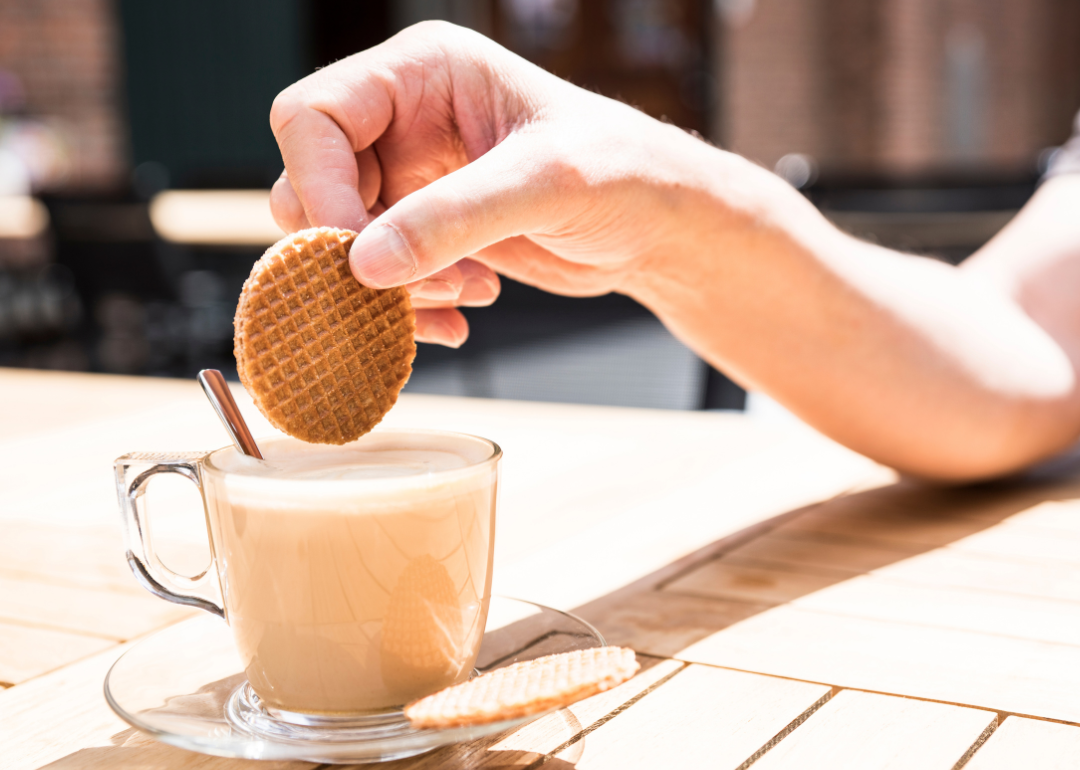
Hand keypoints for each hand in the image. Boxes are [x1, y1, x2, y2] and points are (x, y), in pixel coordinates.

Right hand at [269, 21, 707, 345]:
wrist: (656, 226)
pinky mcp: (426, 231)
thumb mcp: (544, 185)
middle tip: (422, 283)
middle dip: (356, 250)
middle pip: (311, 185)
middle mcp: (403, 119)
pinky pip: (377, 278)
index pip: (311, 118)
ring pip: (340, 243)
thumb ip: (454, 218)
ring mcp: (410, 179)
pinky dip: (407, 308)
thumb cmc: (623, 173)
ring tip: (465, 294)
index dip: (319, 188)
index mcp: (422, 72)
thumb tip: (363, 265)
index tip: (357, 257)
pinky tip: (462, 316)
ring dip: (390, 287)